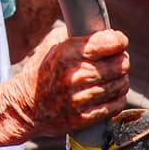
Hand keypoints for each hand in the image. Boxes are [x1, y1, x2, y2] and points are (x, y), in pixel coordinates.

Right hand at [3, 25, 129, 138]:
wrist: (25, 106)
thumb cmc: (42, 69)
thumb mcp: (53, 43)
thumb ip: (77, 33)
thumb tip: (103, 30)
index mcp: (67, 54)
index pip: (106, 43)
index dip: (119, 40)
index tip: (120, 40)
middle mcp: (74, 76)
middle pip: (118, 65)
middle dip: (122, 59)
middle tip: (119, 58)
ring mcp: (78, 100)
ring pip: (119, 85)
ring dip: (122, 78)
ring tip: (116, 75)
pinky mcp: (82, 119)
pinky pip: (113, 106)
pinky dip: (118, 97)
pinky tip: (113, 91)